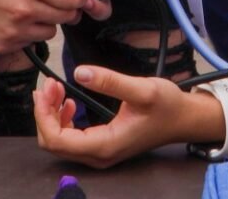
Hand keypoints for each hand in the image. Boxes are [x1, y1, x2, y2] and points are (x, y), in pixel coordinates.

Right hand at [0, 0, 89, 54]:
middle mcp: (25, 12)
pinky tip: (11, 17)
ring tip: (28, 6)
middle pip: (65, 18)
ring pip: (48, 32)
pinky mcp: (1, 46)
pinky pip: (28, 42)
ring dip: (47, 21)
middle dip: (66, 7)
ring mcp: (13, 33)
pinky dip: (26, 32)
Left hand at [36, 65, 211, 167]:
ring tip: (57, 88)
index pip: (57, 140)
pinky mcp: (101, 145)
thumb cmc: (167, 106)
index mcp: (105, 145)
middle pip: (53, 142)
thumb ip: (110, 81)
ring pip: (60, 141)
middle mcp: (99, 155)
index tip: (46, 88)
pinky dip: (62, 119)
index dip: (44, 115)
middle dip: (45, 112)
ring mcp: (99, 153)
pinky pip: (70, 139)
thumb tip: (79, 73)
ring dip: (52, 114)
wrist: (183, 119)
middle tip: (51, 83)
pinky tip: (69, 101)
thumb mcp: (142, 89)